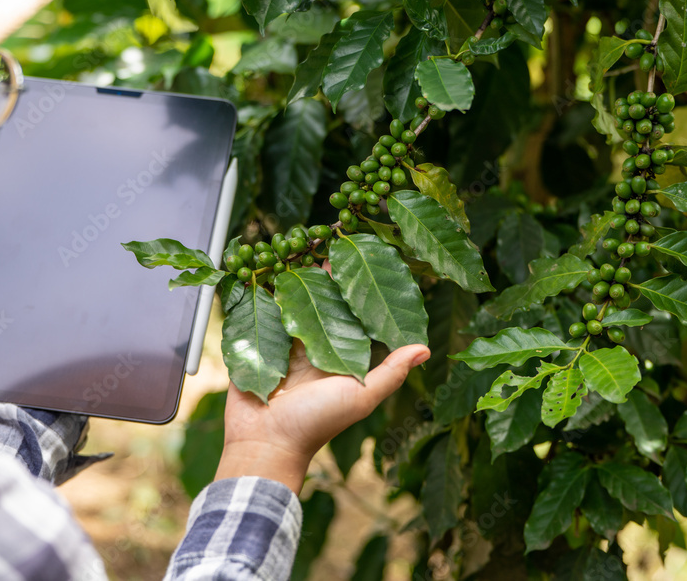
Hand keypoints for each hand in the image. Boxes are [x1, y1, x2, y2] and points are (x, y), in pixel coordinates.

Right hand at [214, 258, 429, 492]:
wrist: (264, 441)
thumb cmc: (317, 423)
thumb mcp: (361, 395)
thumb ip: (391, 371)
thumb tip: (427, 348)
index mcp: (342, 355)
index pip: (353, 315)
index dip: (356, 290)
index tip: (360, 260)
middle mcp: (316, 347)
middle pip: (321, 304)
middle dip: (322, 278)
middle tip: (325, 245)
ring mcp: (285, 345)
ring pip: (292, 304)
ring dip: (293, 281)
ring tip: (296, 251)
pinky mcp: (259, 345)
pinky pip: (262, 315)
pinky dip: (264, 295)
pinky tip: (266, 271)